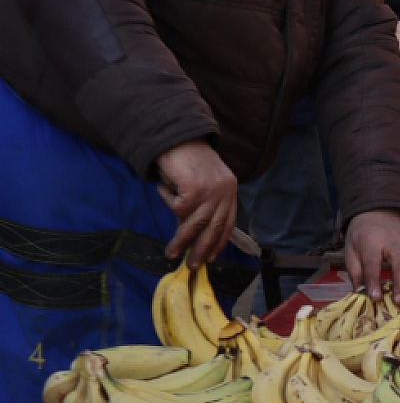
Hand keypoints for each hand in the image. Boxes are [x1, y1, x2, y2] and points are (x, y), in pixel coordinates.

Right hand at [156, 140, 239, 266]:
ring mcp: (211, 190)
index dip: (219, 241)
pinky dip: (168, 200)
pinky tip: (165, 188)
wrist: (177, 136)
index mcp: (230, 190)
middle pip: (214, 227)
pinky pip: (177, 207)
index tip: (212, 257)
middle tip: (193, 266)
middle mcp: (225, 191)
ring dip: (182, 240)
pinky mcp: (195, 189)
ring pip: (195, 223)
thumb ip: (201, 206)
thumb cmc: (186, 162)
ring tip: (171, 253)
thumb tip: (192, 234)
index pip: (228, 222)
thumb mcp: (201, 184)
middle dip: (202, 249)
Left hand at [344, 210, 399, 304]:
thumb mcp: (351, 251)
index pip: (373, 262)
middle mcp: (394, 242)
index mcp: (372, 242)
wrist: (381, 213)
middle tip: (399, 302)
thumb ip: (356, 273)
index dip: (374, 281)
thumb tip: (360, 295)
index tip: (376, 298)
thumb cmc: (363, 236)